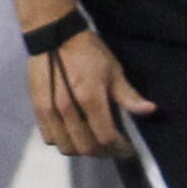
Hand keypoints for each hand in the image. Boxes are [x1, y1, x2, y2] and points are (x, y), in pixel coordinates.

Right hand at [27, 28, 155, 159]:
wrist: (54, 35)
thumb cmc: (88, 51)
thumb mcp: (113, 70)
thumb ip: (128, 95)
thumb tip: (150, 110)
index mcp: (89, 98)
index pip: (105, 137)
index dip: (119, 147)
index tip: (127, 148)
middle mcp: (67, 109)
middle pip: (85, 147)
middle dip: (103, 152)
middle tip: (113, 147)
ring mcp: (49, 110)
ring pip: (66, 147)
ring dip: (82, 149)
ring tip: (94, 142)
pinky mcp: (37, 108)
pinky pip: (49, 137)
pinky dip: (63, 141)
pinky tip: (73, 134)